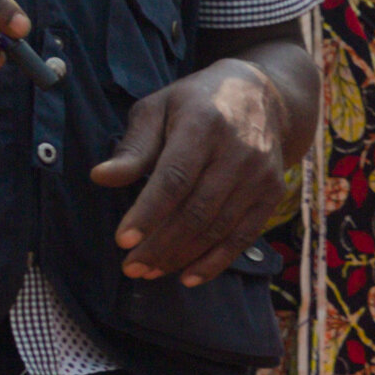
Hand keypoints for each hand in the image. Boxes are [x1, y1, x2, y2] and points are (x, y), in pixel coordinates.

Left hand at [93, 55, 301, 283]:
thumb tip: (101, 177)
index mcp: (203, 125)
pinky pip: (243, 237)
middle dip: (160, 245)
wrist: (262, 97)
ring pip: (217, 229)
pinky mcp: (273, 193)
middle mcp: (238, 152)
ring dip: (181, 257)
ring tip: (149, 272)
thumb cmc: (197, 104)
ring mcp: (260, 176)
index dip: (148, 213)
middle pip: (196, 211)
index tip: (123, 240)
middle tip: (131, 267)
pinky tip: (188, 277)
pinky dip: (215, 262)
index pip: (174, 178)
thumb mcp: (159, 109)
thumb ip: (134, 147)